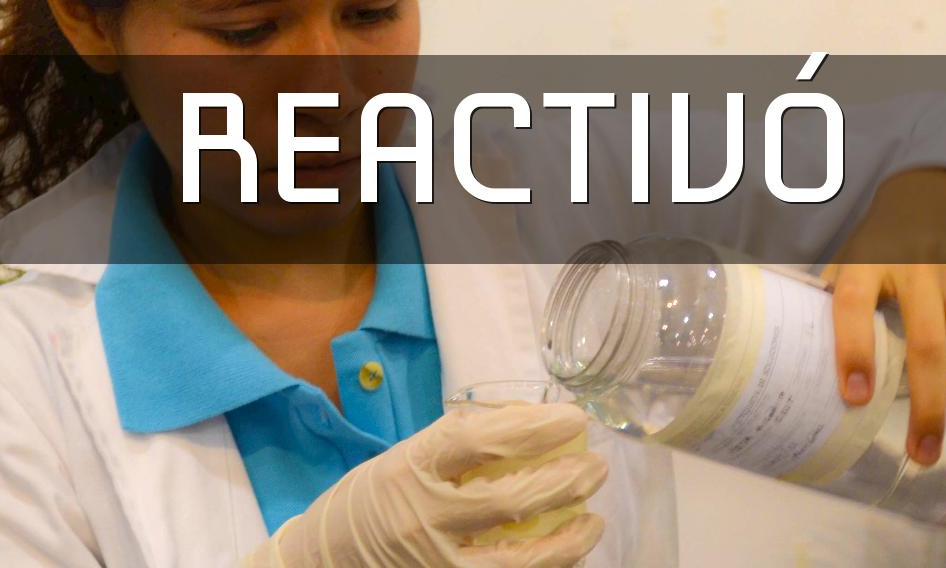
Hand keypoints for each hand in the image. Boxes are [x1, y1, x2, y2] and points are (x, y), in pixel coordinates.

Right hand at [243, 403, 607, 567]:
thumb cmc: (373, 497)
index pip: (482, 439)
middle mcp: (424, 516)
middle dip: (565, 481)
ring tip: (596, 519)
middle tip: (596, 465)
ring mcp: (435, 562)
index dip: (535, 427)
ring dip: (567, 539)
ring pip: (517, 560)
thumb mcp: (406, 455)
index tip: (572, 418)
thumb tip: (529, 421)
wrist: (324, 558)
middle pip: (510, 499)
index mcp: (412, 466)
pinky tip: (568, 553)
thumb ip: (458, 440)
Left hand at [825, 168, 945, 473]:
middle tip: (922, 455)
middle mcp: (919, 269)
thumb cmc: (880, 243)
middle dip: (926, 406)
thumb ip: (830, 304)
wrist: (935, 193)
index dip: (853, 350)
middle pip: (927, 345)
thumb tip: (797, 362)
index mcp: (869, 263)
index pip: (854, 305)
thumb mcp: (847, 261)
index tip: (855, 397)